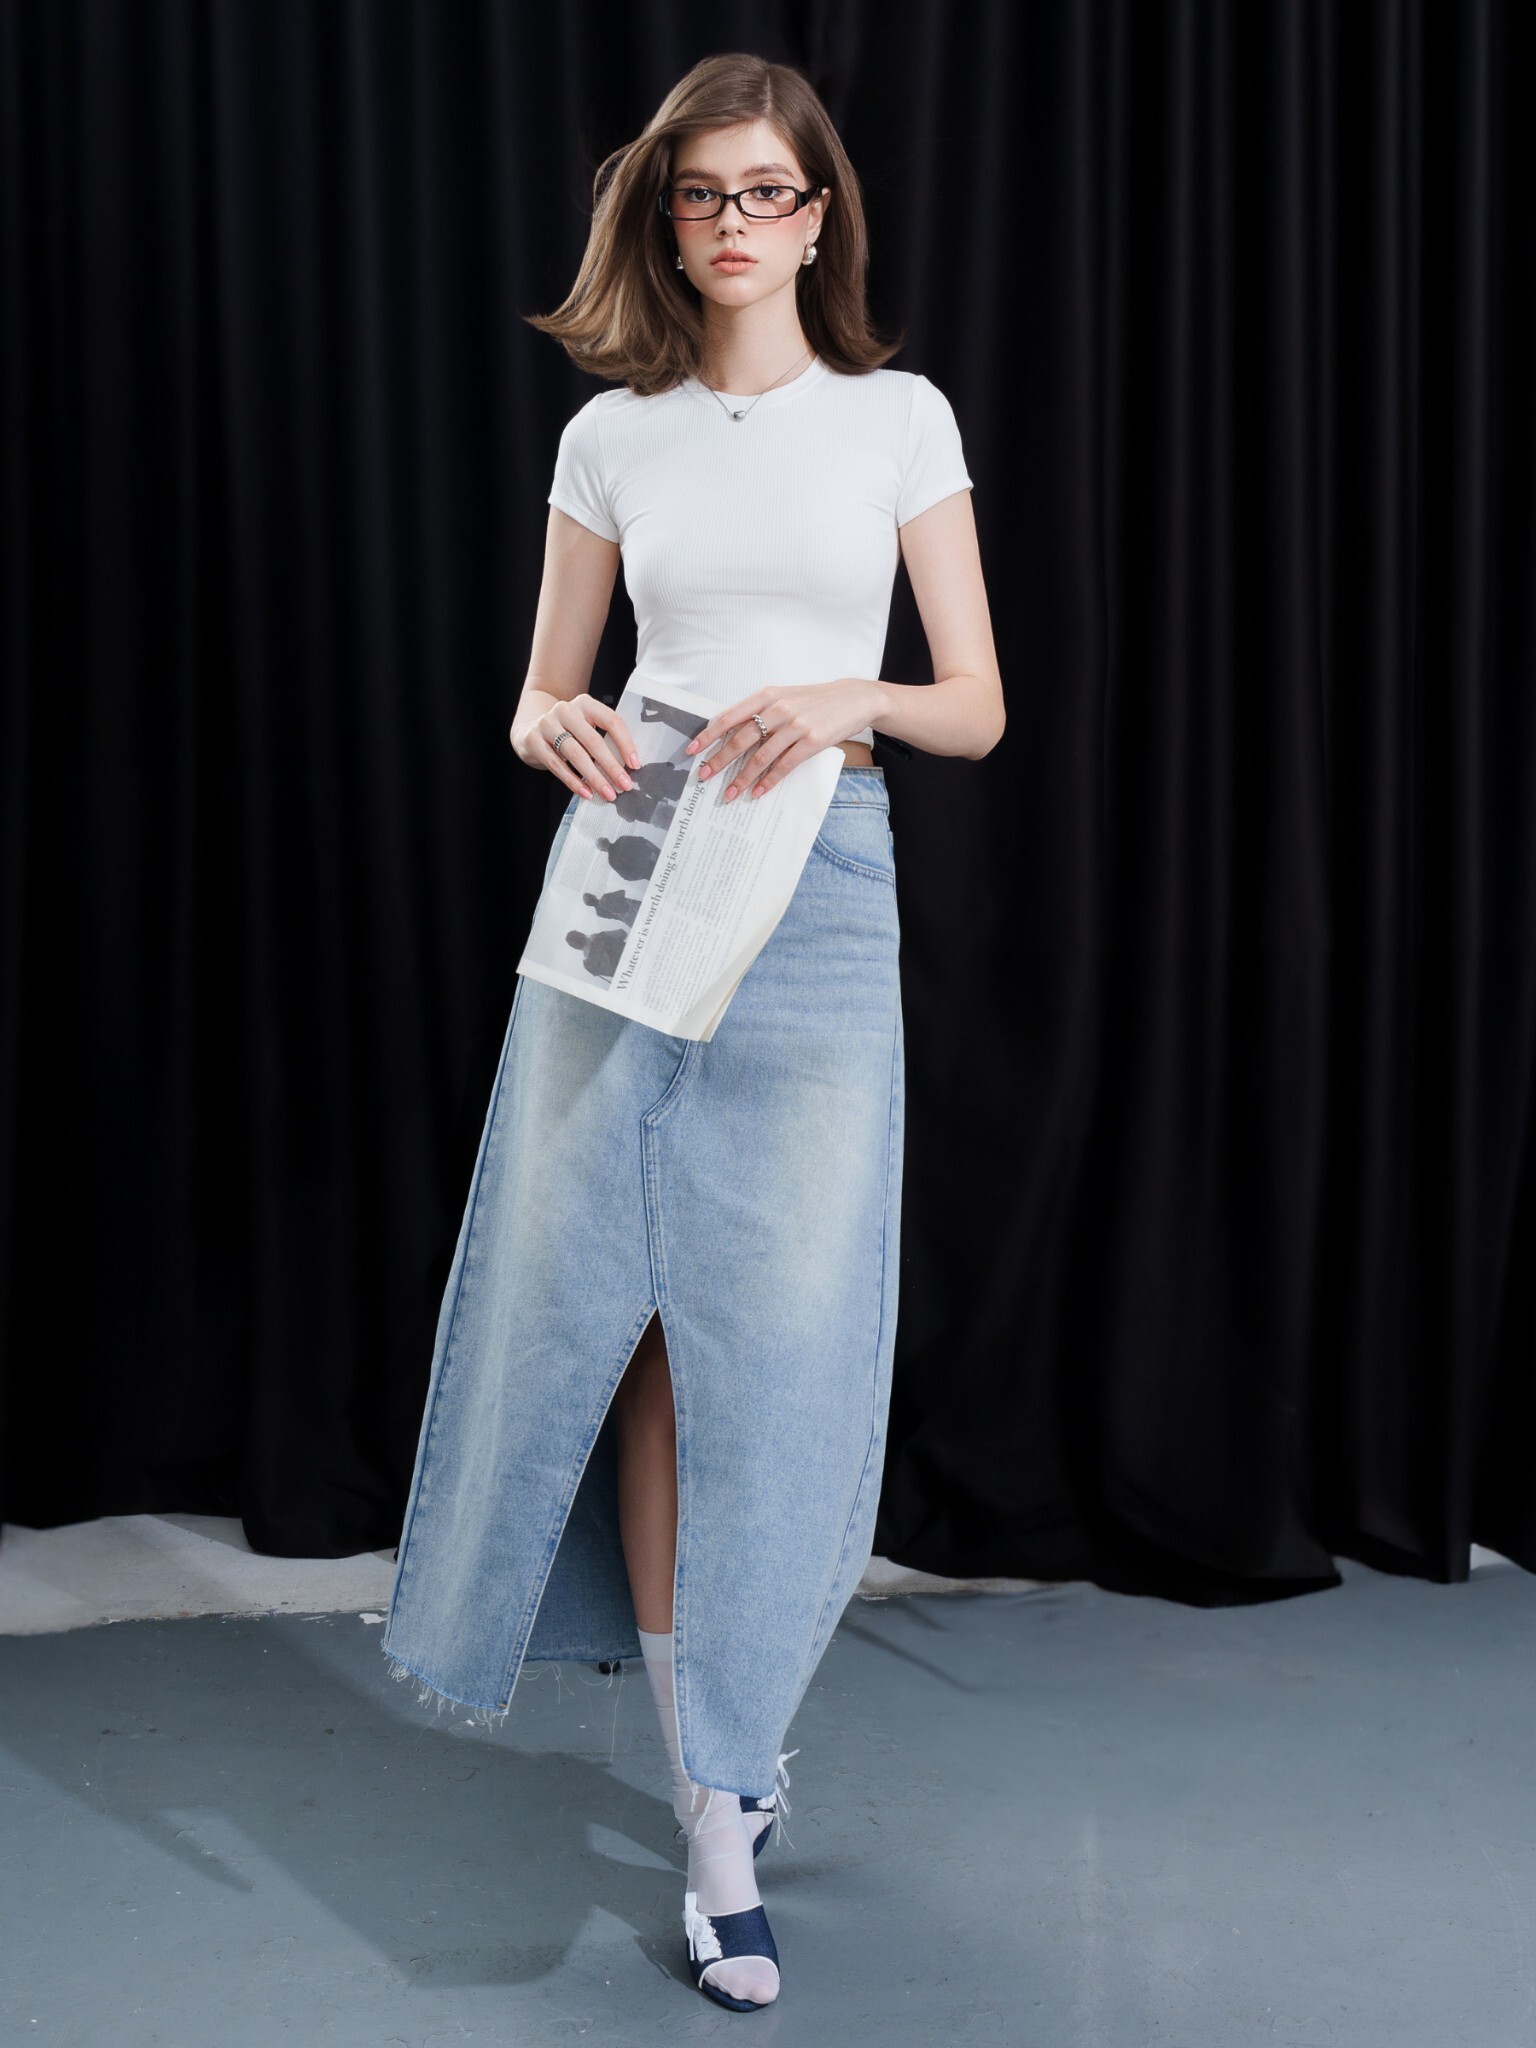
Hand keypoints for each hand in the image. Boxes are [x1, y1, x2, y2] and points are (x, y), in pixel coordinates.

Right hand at [514, 693, 640, 801]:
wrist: (529, 727)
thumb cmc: (567, 731)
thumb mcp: (586, 727)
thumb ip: (603, 739)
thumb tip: (627, 768)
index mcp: (585, 704)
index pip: (611, 721)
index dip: (625, 744)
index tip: (635, 765)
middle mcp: (566, 710)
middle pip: (593, 740)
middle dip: (611, 766)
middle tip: (624, 785)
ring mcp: (547, 723)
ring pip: (575, 754)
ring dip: (594, 777)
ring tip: (607, 793)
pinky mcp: (533, 739)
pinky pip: (556, 765)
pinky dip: (573, 781)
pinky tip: (585, 792)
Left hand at [683, 680, 881, 800]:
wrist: (853, 699)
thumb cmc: (814, 700)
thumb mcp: (784, 697)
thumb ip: (760, 712)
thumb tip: (731, 734)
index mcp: (766, 696)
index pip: (729, 717)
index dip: (708, 735)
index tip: (692, 750)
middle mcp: (778, 709)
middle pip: (740, 739)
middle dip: (719, 760)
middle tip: (703, 776)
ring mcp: (795, 726)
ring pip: (760, 756)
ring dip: (742, 778)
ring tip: (728, 794)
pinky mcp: (811, 741)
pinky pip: (783, 766)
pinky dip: (768, 781)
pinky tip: (757, 792)